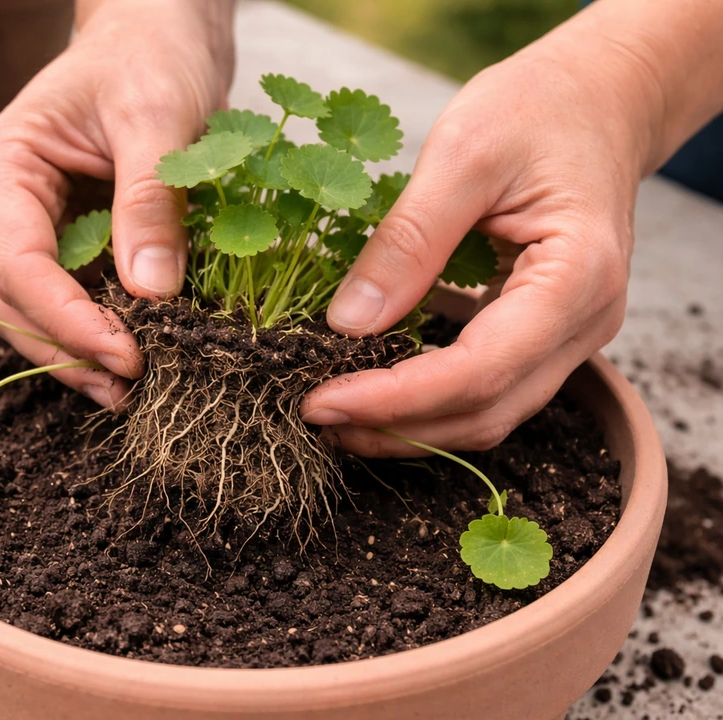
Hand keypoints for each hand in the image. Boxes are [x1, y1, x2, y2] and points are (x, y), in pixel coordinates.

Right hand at [0, 0, 233, 409]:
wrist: (161, 35)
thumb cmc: (151, 56)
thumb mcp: (158, 117)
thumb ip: (149, 202)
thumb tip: (151, 293)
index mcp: (6, 166)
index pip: (14, 263)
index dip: (64, 319)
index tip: (127, 353)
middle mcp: (7, 205)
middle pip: (8, 300)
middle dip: (62, 349)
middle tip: (130, 385)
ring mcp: (35, 228)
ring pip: (30, 312)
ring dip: (73, 356)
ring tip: (131, 389)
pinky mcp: (72, 243)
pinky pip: (70, 302)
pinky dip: (95, 336)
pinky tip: (136, 361)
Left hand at [299, 25, 657, 456]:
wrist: (597, 100)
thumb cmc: (537, 109)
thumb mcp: (463, 153)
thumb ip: (409, 240)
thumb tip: (348, 323)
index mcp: (577, 277)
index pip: (479, 370)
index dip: (396, 399)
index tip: (321, 402)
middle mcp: (585, 323)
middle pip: (486, 409)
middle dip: (395, 426)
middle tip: (314, 414)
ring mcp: (571, 335)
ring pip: (488, 413)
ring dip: (409, 427)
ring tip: (336, 415)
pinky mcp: (545, 335)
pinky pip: (487, 388)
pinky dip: (428, 402)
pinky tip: (376, 392)